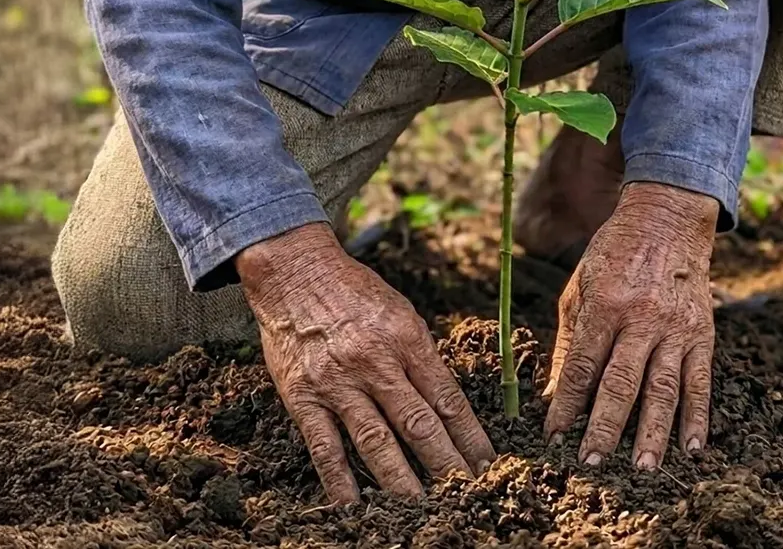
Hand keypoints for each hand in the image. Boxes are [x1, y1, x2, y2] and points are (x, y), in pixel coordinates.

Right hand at [238, 224, 494, 502]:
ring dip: (402, 481)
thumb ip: (421, 358)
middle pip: (418, 425)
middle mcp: (374, 363)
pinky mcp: (303, 398)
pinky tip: (355, 507)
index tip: (486, 464)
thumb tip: (447, 406)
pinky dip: (340, 481)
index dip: (470, 437)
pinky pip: (324, 447)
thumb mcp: (401, 314)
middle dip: (446, 465)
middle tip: (466, 494)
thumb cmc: (355, 294)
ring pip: (376, 442)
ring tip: (423, 509)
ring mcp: (337, 383)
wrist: (295, 274)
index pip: (446, 399)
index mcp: (406, 340)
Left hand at [542, 182, 716, 469]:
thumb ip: (570, 343)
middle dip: (605, 427)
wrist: (669, 219)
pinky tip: (692, 447)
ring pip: (664, 389)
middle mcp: (642, 319)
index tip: (554, 436)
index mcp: (605, 305)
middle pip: (622, 383)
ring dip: (654, 432)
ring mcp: (676, 328)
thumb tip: (552, 395)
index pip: (582, 366)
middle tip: (592, 463)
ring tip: (644, 468)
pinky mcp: (702, 334)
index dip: (566, 404)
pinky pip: (701, 381)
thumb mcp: (580, 289)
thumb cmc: (614, 255)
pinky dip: (698, 416)